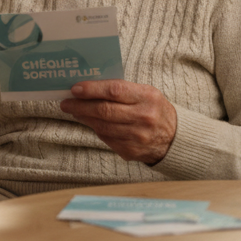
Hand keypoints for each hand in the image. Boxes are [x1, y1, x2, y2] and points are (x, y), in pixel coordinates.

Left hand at [60, 79, 177, 164]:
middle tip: (66, 103)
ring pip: (102, 126)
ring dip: (84, 118)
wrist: (173, 137)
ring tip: (74, 111)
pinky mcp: (131, 151)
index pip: (115, 90)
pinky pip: (106, 138)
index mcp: (148, 97)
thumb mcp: (145, 93)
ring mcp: (138, 137)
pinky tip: (90, 123)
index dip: (92, 89)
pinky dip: (96, 129)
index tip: (75, 89)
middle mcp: (144, 117)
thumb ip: (120, 90)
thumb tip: (87, 88)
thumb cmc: (153, 109)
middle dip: (80, 106)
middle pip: (104, 111)